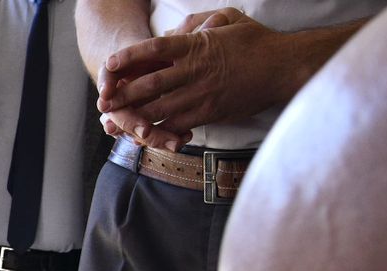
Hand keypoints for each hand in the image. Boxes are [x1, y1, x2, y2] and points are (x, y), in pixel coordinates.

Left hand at [99, 11, 293, 150]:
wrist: (283, 67)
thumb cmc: (256, 42)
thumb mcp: (228, 19)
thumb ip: (199, 22)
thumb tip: (175, 29)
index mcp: (195, 45)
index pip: (154, 49)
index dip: (129, 58)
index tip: (109, 65)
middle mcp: (194, 70)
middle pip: (149, 84)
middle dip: (123, 95)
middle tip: (103, 103)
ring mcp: (200, 94)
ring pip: (159, 108)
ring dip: (134, 117)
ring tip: (116, 123)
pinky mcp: (208, 113)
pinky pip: (178, 124)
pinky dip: (160, 130)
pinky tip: (146, 135)